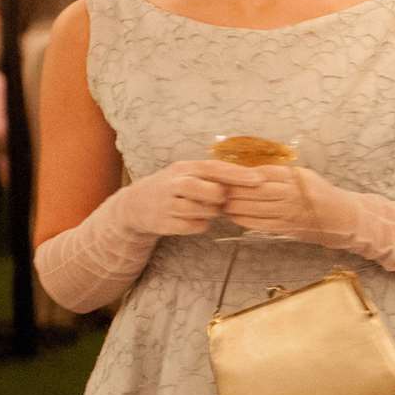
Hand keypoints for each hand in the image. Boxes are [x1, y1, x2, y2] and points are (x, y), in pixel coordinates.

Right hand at [115, 159, 255, 236]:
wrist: (135, 204)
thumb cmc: (173, 187)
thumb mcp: (187, 173)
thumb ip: (213, 175)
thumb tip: (246, 178)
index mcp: (185, 167)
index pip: (215, 168)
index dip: (238, 175)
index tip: (258, 180)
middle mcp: (175, 183)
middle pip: (212, 191)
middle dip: (221, 198)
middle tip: (217, 199)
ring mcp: (168, 203)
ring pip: (205, 211)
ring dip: (210, 212)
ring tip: (202, 208)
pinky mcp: (164, 222)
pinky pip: (195, 226)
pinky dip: (199, 225)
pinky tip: (192, 219)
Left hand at [219, 165, 356, 246]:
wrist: (342, 217)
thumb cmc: (320, 193)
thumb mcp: (303, 175)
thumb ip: (279, 174)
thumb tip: (248, 173)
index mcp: (293, 177)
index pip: (259, 173)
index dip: (238, 174)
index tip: (223, 174)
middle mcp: (290, 193)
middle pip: (252, 190)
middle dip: (231, 190)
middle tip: (215, 188)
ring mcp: (287, 212)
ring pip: (252, 207)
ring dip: (232, 205)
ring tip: (220, 202)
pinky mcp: (285, 228)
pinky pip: (258, 224)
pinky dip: (242, 219)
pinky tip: (233, 216)